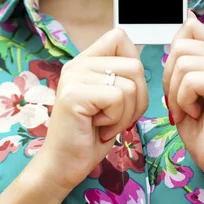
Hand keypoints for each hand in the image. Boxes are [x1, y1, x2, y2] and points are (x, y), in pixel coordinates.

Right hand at [34, 28, 148, 195]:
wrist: (63, 166)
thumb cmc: (91, 135)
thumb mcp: (111, 99)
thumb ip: (122, 76)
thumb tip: (140, 63)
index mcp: (85, 61)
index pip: (120, 37)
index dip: (133, 63)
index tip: (123, 92)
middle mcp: (77, 64)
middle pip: (134, 65)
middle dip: (137, 99)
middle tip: (116, 117)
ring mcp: (74, 77)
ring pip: (130, 85)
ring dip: (126, 114)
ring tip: (105, 124)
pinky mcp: (74, 94)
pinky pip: (118, 98)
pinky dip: (116, 120)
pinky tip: (98, 128)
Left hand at [162, 9, 203, 182]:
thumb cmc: (201, 127)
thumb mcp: (186, 85)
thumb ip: (187, 54)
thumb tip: (187, 16)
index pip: (190, 27)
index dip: (174, 52)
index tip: (179, 80)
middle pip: (180, 46)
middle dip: (170, 78)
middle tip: (182, 102)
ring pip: (182, 63)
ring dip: (176, 93)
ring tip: (189, 110)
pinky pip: (190, 81)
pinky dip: (183, 101)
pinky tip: (197, 114)